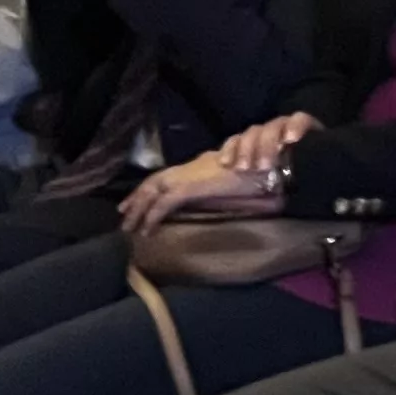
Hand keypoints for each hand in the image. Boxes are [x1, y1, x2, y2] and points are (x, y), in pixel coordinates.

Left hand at [116, 150, 279, 237]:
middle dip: (137, 197)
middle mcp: (191, 167)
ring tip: (129, 226)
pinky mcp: (191, 187)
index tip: (140, 200)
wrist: (271, 167)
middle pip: (155, 180)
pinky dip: (153, 215)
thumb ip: (223, 185)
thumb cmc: (262, 174)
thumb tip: (218, 192)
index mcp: (200, 165)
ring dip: (139, 208)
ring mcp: (189, 175)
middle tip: (124, 213)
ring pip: (153, 190)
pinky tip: (147, 229)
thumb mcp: (238, 180)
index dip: (152, 186)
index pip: (169, 174)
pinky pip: (165, 203)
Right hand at [217, 112, 320, 176]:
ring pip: (254, 132)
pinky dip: (230, 150)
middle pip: (274, 126)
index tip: (290, 139)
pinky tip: (226, 163)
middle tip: (264, 166)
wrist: (280, 193)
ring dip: (247, 149)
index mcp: (303, 137)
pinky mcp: (242, 145)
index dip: (296, 125)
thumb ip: (307, 172)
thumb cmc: (298, 184)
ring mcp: (262, 136)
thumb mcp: (306, 178)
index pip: (302, 120)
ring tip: (244, 168)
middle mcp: (283, 132)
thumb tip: (310, 177)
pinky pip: (234, 141)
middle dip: (267, 144)